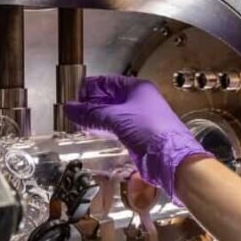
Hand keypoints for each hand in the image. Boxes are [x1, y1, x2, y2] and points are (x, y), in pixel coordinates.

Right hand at [63, 75, 210, 199]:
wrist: (170, 158)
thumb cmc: (151, 131)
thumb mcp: (116, 118)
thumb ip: (91, 113)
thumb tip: (70, 108)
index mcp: (138, 88)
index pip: (107, 82)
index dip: (89, 88)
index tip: (74, 98)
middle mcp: (139, 100)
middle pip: (109, 98)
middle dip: (91, 104)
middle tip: (74, 112)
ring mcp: (139, 118)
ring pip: (112, 114)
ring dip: (96, 118)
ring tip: (79, 123)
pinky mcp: (138, 135)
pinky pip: (117, 128)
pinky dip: (104, 129)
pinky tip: (94, 133)